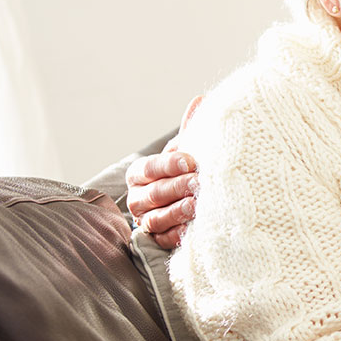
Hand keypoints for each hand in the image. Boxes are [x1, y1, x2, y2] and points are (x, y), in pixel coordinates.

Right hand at [126, 96, 202, 247]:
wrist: (194, 202)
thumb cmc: (188, 172)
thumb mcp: (189, 151)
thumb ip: (192, 130)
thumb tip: (201, 100)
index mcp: (141, 173)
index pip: (149, 167)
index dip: (168, 164)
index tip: (190, 160)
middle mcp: (138, 198)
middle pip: (152, 193)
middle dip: (176, 187)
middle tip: (198, 182)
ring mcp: (146, 221)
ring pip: (156, 218)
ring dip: (177, 211)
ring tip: (197, 206)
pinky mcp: (157, 241)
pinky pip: (164, 240)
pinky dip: (178, 235)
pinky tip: (193, 230)